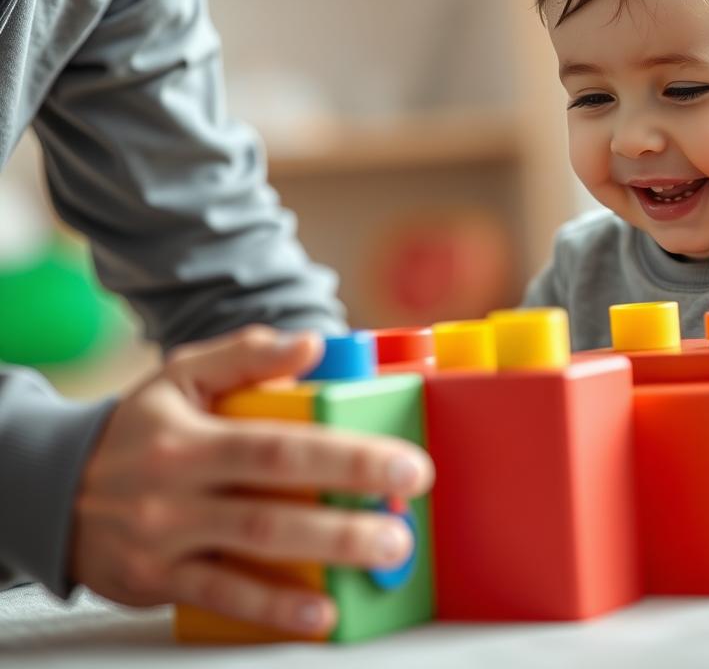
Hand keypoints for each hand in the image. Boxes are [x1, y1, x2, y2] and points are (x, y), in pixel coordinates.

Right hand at [70, 326, 433, 636]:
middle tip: (404, 524)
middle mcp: (179, 491)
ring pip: (255, 553)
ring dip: (325, 558)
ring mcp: (168, 541)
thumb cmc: (136, 427)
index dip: (346, 456)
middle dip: (348, 517)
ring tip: (382, 556)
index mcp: (193, 437)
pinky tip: (320, 615)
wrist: (51, 489)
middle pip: (274, 504)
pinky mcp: (160, 582)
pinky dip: (272, 609)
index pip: (280, 445)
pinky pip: (222, 597)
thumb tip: (312, 344)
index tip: (404, 464)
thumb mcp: (181, 375)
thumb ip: (246, 356)